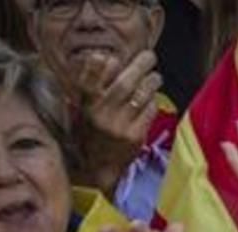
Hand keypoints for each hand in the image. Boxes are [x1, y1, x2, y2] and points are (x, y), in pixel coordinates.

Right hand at [74, 51, 162, 194]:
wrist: (101, 169)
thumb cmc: (92, 136)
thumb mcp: (82, 112)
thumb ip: (90, 90)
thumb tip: (103, 59)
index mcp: (86, 106)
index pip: (90, 79)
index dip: (100, 64)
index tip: (111, 56)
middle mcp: (101, 115)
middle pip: (123, 83)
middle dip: (139, 65)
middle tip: (149, 56)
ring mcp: (119, 126)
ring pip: (140, 95)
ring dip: (151, 81)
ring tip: (155, 77)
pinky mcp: (135, 136)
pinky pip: (148, 111)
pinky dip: (152, 101)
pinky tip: (151, 99)